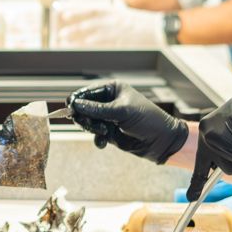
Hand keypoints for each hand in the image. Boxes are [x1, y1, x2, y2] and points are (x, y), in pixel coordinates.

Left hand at [55, 0, 163, 48]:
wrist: (158, 30)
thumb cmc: (141, 22)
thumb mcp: (124, 12)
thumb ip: (113, 9)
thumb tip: (106, 6)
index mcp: (113, 11)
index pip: (92, 10)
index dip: (77, 11)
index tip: (64, 14)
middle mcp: (113, 21)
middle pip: (89, 25)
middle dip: (74, 29)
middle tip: (61, 34)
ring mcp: (117, 33)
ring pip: (94, 37)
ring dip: (79, 41)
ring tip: (67, 43)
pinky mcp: (121, 45)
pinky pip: (103, 47)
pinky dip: (92, 49)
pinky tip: (84, 50)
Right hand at [67, 82, 188, 162]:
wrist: (162, 140)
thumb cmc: (147, 119)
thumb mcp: (122, 111)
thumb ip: (97, 109)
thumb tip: (75, 105)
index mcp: (112, 89)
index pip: (87, 92)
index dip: (77, 100)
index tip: (70, 108)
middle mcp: (108, 102)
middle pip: (83, 108)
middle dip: (85, 117)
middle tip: (89, 124)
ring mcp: (108, 117)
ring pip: (87, 122)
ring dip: (92, 128)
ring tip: (104, 132)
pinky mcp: (109, 132)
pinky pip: (95, 135)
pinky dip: (97, 139)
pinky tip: (104, 142)